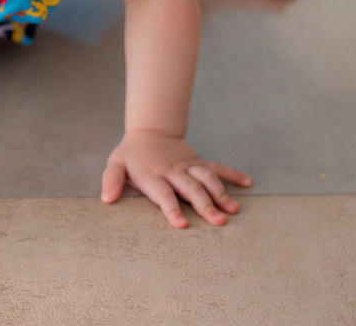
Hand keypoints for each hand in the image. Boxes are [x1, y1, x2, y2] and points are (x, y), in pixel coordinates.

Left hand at [101, 129, 251, 227]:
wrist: (149, 131)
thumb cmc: (131, 154)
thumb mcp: (115, 164)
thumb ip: (111, 180)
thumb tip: (107, 199)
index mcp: (152, 175)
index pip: (163, 194)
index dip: (172, 209)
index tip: (182, 225)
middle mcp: (173, 170)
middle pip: (191, 188)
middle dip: (205, 205)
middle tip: (218, 222)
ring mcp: (188, 165)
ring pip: (207, 178)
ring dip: (221, 193)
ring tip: (233, 210)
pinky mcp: (198, 161)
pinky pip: (217, 167)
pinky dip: (233, 174)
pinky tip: (248, 182)